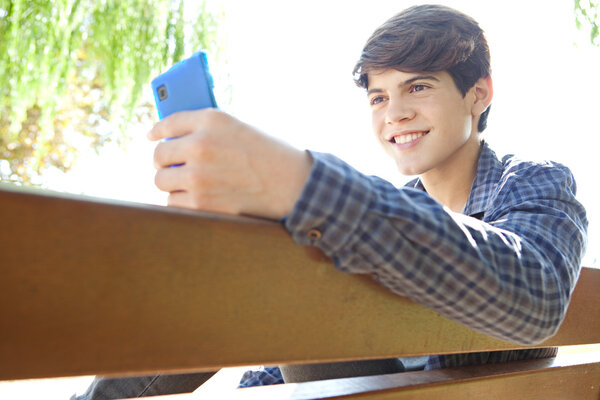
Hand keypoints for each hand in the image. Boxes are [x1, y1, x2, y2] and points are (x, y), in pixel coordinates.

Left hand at [148, 109, 312, 218]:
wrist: (294, 185)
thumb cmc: (270, 155)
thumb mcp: (239, 129)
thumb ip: (207, 130)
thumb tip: (173, 138)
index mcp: (211, 120)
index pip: (168, 122)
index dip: (157, 131)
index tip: (152, 137)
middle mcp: (201, 145)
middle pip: (159, 155)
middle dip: (163, 161)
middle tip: (169, 166)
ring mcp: (198, 175)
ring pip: (161, 181)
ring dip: (171, 183)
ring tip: (184, 184)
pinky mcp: (201, 203)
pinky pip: (173, 202)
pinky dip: (181, 202)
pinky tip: (195, 198)